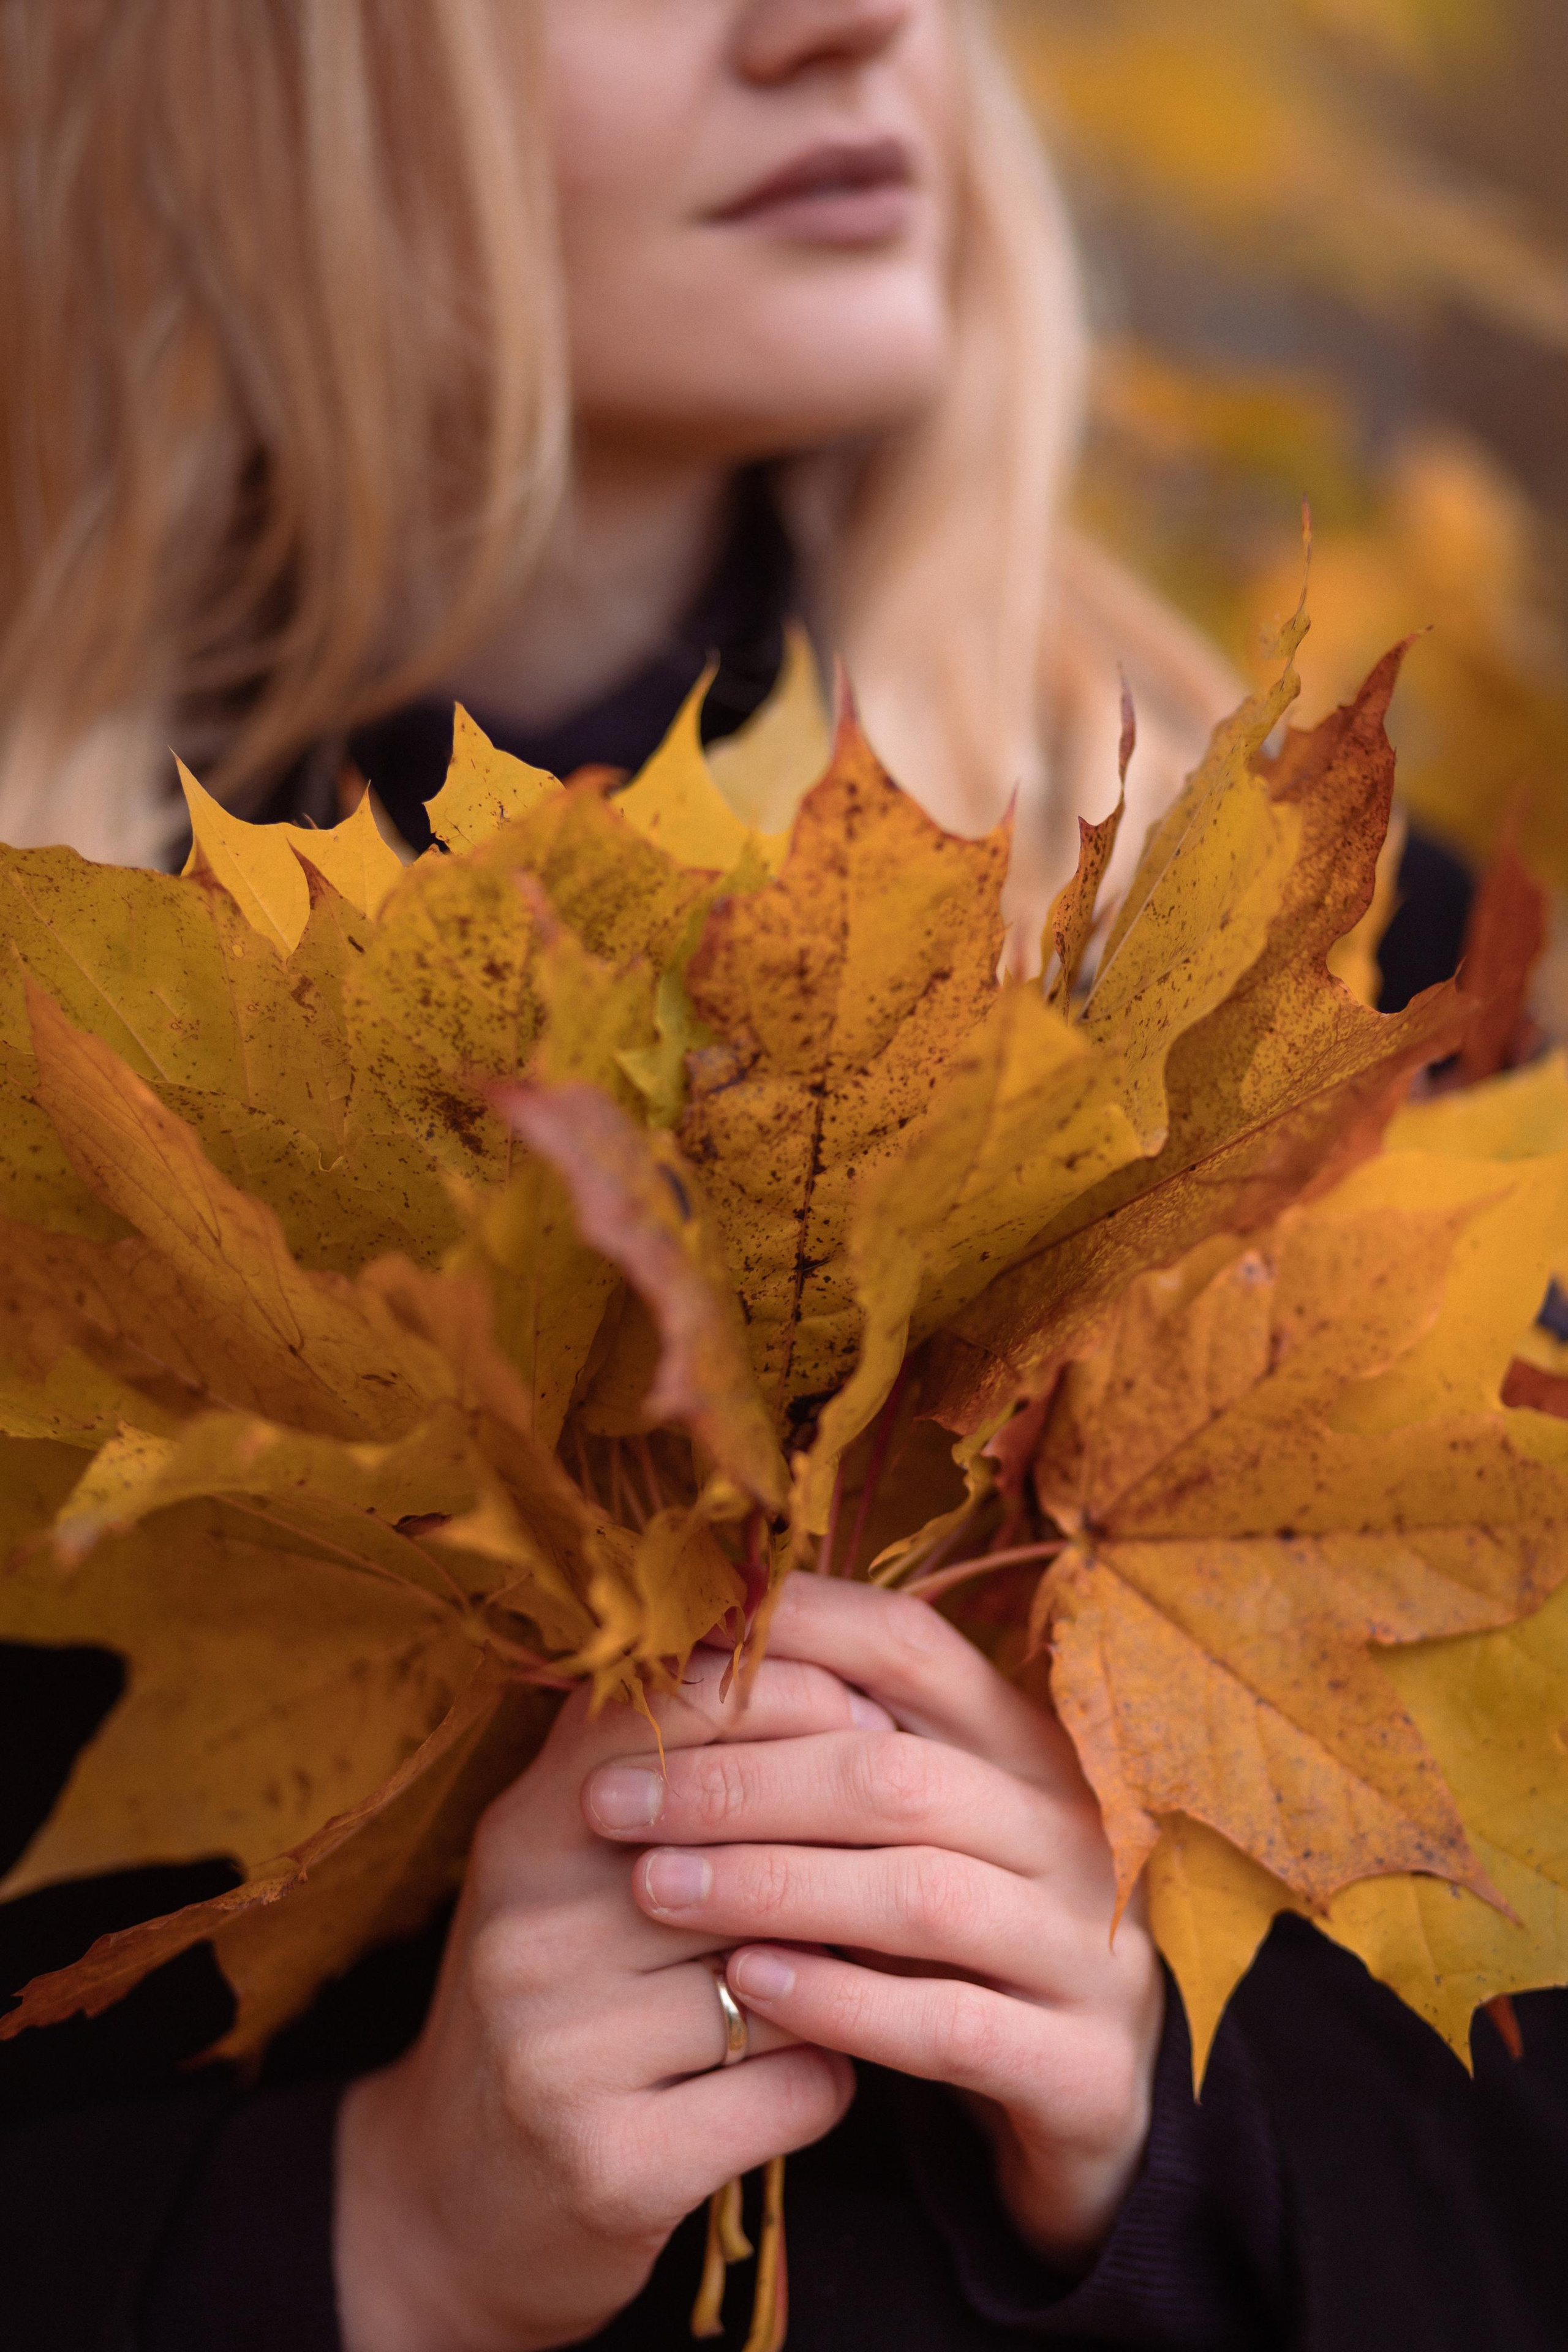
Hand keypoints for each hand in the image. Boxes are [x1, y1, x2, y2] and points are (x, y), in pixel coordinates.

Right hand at [335, 1649, 887, 2351]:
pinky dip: (827, 2078)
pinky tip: (805, 2072)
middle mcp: (529, 1931)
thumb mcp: (569, 1857)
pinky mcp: (614, 2167)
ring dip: (842, 1975)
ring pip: (794, 1971)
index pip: (675, 1718)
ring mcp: (561, 2054)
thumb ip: (663, 1759)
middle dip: (842, 1850)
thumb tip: (829, 1665)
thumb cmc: (555, 1995)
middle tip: (903, 1852)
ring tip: (838, 1976)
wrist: (447, 2200)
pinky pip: (800, 2087)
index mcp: (524, 1831)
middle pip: (754, 1849)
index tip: (869, 1720)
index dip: (794, 1703)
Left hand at [586, 1575, 1163, 2270]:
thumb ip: (829, 1742)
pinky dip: (839, 2001)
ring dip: (773, 1886)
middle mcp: (1068, 1830)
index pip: (910, 1645)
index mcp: (1025, 1742)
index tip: (669, 1645)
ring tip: (656, 1889)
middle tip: (613, 1804)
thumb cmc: (961, 1933)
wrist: (1093, 2097)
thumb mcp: (910, 1825)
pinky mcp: (1082, 2066)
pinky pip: (948, 2025)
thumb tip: (690, 1642)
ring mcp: (1086, 1950)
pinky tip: (747, 1983)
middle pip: (894, 1777)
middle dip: (740, 1782)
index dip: (791, 1630)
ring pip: (920, 1896)